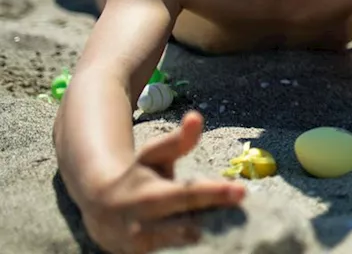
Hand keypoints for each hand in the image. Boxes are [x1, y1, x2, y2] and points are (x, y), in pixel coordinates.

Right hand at [77, 111, 245, 253]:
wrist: (100, 212)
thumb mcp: (153, 155)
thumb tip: (196, 116)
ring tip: (239, 234)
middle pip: (188, 228)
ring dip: (211, 241)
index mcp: (150, 195)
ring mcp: (145, 248)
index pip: (187, 194)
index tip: (242, 191)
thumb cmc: (136, 176)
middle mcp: (145, 226)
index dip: (214, 193)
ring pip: (182, 248)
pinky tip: (222, 246)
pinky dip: (199, 251)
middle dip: (216, 224)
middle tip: (246, 217)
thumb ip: (177, 141)